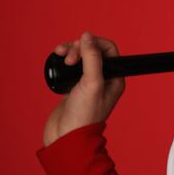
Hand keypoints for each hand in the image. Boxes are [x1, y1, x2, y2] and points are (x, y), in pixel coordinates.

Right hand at [42, 32, 124, 146]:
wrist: (65, 137)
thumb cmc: (83, 115)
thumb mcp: (92, 83)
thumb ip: (92, 58)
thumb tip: (87, 36)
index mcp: (115, 78)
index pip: (109, 49)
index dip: (94, 43)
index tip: (80, 46)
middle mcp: (103, 79)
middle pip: (93, 51)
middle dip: (79, 48)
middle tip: (70, 59)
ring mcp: (87, 83)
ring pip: (80, 58)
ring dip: (70, 51)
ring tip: (60, 54)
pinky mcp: (73, 87)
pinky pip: (70, 67)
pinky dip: (64, 61)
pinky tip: (58, 61)